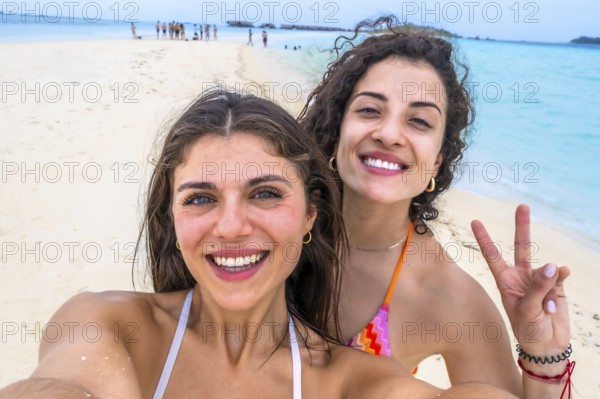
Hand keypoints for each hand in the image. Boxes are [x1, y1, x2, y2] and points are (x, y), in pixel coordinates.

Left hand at [470, 204, 570, 355]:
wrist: (547, 345)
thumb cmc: (528, 329)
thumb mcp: (526, 310)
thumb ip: (538, 286)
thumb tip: (553, 264)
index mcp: (505, 280)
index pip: (492, 255)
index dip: (484, 239)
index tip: (475, 221)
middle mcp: (521, 276)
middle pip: (522, 246)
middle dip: (522, 226)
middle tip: (522, 205)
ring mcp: (540, 279)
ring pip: (546, 270)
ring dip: (547, 286)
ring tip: (545, 307)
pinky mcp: (557, 285)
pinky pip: (560, 275)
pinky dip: (560, 283)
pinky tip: (558, 297)